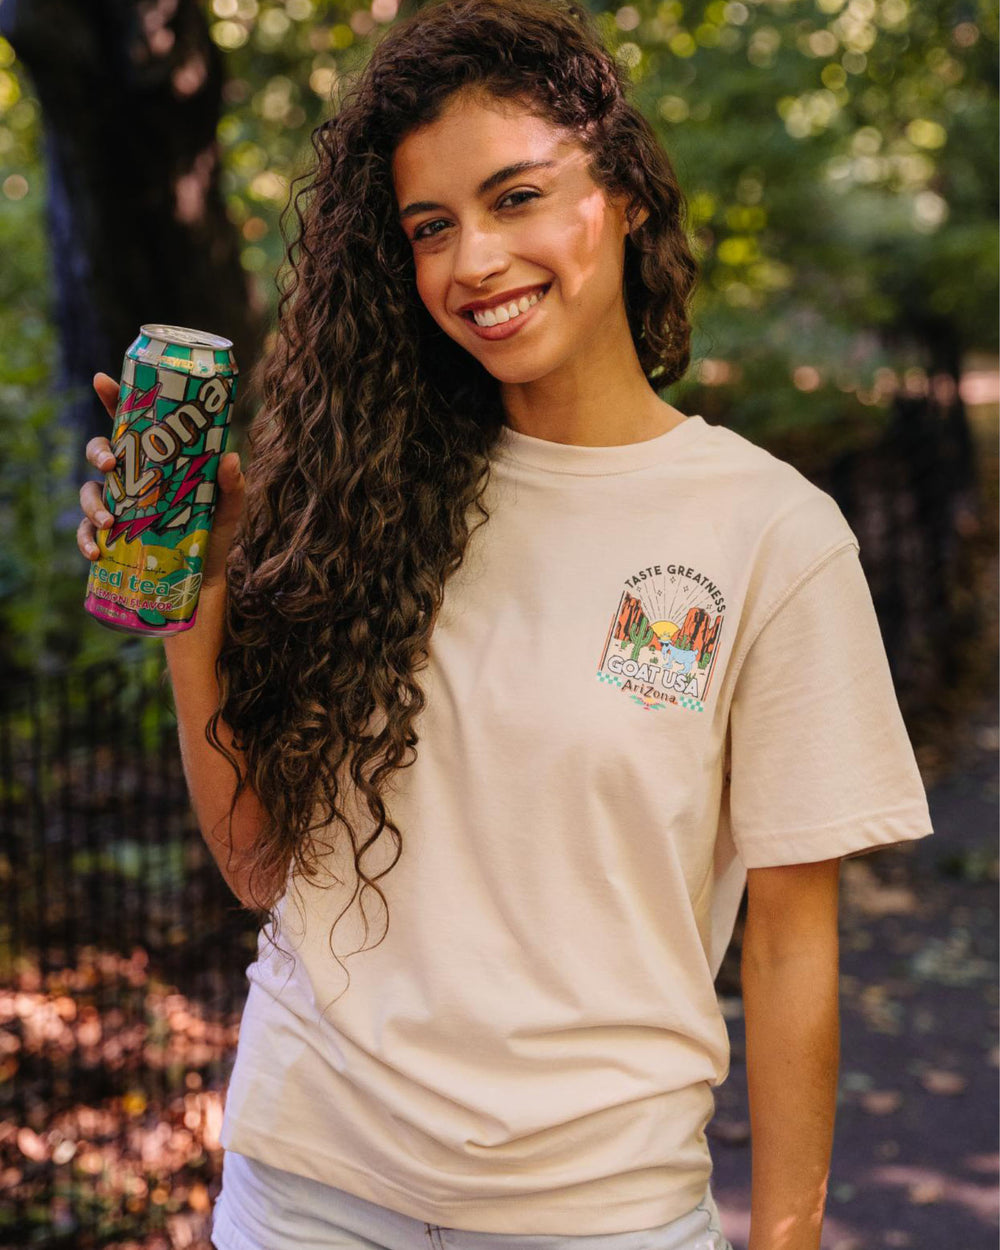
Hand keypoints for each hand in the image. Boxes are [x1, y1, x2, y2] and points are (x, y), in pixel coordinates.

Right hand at [78, 371, 245, 590]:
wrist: (203, 576)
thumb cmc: (212, 533)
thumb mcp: (227, 508)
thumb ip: (231, 485)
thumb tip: (229, 457)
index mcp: (153, 462)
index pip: (129, 424)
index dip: (112, 399)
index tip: (101, 380)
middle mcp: (130, 479)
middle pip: (101, 452)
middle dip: (98, 453)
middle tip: (110, 464)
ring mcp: (118, 506)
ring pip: (90, 492)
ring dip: (92, 505)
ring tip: (108, 522)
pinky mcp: (111, 537)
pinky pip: (87, 533)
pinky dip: (86, 541)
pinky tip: (96, 552)